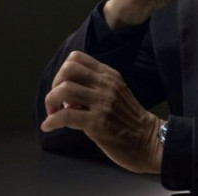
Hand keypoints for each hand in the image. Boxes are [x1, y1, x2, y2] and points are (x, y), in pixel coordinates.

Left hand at [41, 51, 163, 173]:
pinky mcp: (97, 123)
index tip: (63, 88)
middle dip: (54, 85)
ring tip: (53, 114)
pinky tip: (49, 126)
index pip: (77, 57)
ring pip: (64, 90)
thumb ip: (94, 89)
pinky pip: (65, 116)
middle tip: (56, 101)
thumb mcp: (116, 93)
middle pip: (67, 70)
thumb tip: (67, 98)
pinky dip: (51, 121)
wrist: (149, 140)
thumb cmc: (130, 119)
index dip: (62, 72)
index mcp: (109, 75)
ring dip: (51, 102)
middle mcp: (106, 85)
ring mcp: (102, 103)